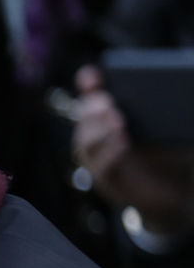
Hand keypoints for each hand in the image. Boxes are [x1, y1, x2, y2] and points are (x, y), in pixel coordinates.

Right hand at [73, 65, 193, 238]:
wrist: (179, 191)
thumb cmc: (174, 155)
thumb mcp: (173, 126)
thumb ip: (170, 109)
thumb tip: (185, 86)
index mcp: (110, 119)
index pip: (92, 98)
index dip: (88, 85)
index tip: (90, 76)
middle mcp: (99, 139)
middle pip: (83, 120)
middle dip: (91, 109)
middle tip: (107, 102)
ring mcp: (100, 162)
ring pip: (86, 144)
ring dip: (98, 131)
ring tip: (116, 120)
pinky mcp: (108, 184)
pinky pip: (101, 168)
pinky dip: (109, 154)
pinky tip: (122, 143)